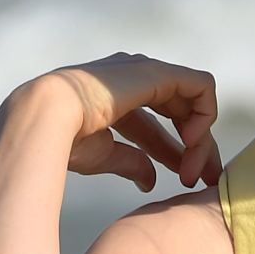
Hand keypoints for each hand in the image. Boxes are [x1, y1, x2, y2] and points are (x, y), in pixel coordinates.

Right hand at [39, 52, 221, 191]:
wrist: (49, 119)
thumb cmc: (66, 139)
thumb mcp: (105, 155)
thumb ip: (131, 162)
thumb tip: (150, 180)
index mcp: (115, 98)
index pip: (158, 126)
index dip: (178, 153)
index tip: (189, 181)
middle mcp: (132, 80)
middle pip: (181, 114)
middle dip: (198, 148)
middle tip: (204, 180)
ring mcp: (145, 72)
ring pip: (193, 103)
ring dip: (200, 139)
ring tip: (194, 170)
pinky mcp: (158, 72)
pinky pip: (201, 86)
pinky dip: (205, 114)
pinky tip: (194, 142)